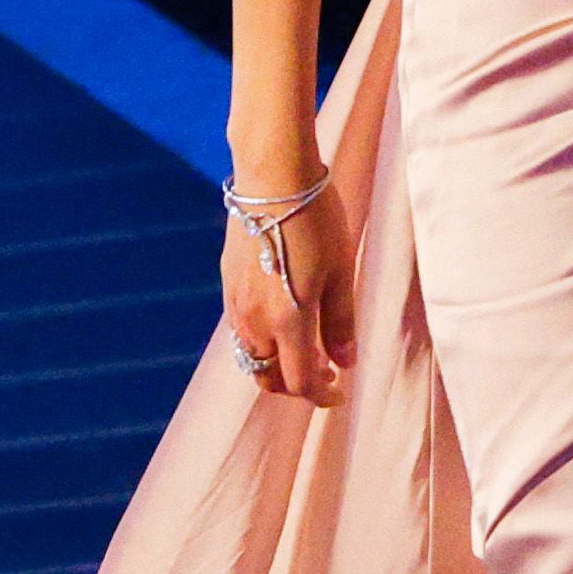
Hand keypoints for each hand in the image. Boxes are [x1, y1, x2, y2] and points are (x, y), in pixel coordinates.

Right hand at [219, 171, 356, 403]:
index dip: (321, 395)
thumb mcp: (341, 272)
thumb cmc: (316, 221)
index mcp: (288, 321)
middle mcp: (255, 320)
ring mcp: (235, 304)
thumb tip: (345, 362)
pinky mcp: (227, 285)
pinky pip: (241, 331)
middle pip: (269, 377)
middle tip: (324, 373)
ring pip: (251, 356)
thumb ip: (340, 322)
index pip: (300, 382)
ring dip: (276, 365)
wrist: (272, 178)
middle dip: (295, 385)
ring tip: (305, 350)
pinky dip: (261, 343)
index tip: (340, 390)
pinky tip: (282, 322)